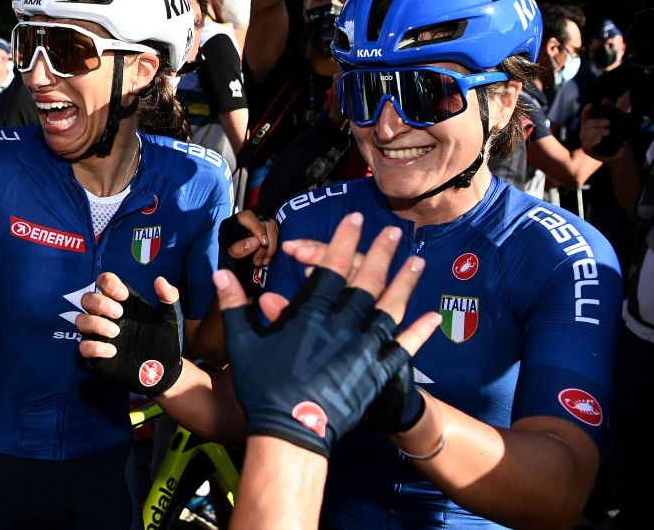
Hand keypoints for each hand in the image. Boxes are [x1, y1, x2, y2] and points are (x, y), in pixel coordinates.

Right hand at [76, 272, 182, 397]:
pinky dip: (94, 347)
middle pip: (87, 299)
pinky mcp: (97, 355)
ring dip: (96, 323)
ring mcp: (99, 335)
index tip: (123, 295)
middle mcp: (106, 316)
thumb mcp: (170, 317)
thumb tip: (160, 280)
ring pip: (81, 321)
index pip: (103, 282)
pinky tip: (113, 351)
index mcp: (121, 302)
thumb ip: (168, 297)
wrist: (166, 369)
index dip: (108, 283)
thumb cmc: (165, 339)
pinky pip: (83, 347)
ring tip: (116, 332)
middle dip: (100, 303)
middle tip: (119, 313)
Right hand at [216, 213, 439, 456]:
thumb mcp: (242, 344)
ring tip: (418, 262)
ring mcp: (363, 349)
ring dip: (405, 283)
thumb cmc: (262, 388)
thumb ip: (234, 306)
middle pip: (367, 281)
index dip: (344, 241)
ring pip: (389, 308)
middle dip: (381, 253)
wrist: (290, 432)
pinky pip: (403, 348)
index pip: (332, 267)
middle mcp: (341, 326)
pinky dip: (419, 332)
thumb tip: (221, 274)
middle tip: (394, 232)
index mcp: (310, 315)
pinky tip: (433, 316)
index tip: (355, 220)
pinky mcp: (376, 374)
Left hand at [219, 211, 278, 297]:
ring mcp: (257, 230)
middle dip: (265, 244)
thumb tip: (256, 242)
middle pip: (264, 224)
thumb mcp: (227, 258)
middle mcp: (246, 224)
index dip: (257, 228)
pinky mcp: (266, 238)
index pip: (247, 217)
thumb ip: (238, 249)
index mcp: (232, 225)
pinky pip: (276, 238)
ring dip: (270, 248)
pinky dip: (273, 250)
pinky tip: (266, 261)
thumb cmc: (226, 266)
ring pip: (273, 230)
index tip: (262, 243)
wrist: (232, 279)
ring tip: (261, 262)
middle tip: (258, 261)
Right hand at [579, 101, 627, 160]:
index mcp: (591, 125)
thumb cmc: (619, 136)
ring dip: (596, 131)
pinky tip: (600, 138)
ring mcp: (585, 141)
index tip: (591, 105)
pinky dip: (592, 141)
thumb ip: (611, 110)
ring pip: (585, 134)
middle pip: (586, 125)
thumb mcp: (617, 121)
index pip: (585, 116)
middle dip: (596, 122)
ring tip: (607, 132)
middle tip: (608, 122)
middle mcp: (586, 132)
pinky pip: (586, 145)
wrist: (622, 152)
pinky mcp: (588, 150)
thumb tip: (604, 100)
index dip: (586, 110)